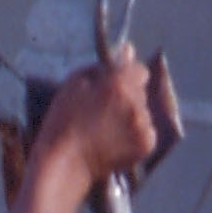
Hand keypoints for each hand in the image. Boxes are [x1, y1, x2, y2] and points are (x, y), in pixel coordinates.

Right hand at [32, 50, 161, 194]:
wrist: (65, 162)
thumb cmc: (64, 120)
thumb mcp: (75, 82)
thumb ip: (104, 65)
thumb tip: (128, 50)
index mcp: (119, 83)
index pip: (140, 70)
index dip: (127, 77)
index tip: (114, 87)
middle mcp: (137, 102)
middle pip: (142, 91)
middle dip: (129, 96)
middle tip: (106, 110)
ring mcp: (144, 125)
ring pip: (145, 112)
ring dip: (132, 116)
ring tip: (108, 129)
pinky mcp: (146, 145)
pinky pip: (147, 132)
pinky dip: (135, 135)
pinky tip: (116, 141)